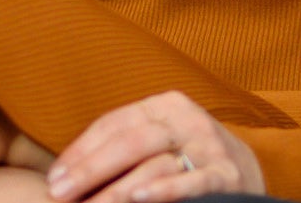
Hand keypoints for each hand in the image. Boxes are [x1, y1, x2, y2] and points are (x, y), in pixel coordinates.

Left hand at [45, 91, 263, 202]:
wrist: (247, 175)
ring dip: (118, 187)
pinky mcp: (228, 175)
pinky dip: (166, 190)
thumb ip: (124, 146)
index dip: (81, 150)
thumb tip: (64, 172)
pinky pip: (194, 180)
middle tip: (59, 194)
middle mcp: (189, 119)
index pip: (115, 123)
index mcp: (167, 106)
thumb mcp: (160, 141)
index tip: (53, 178)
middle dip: (91, 168)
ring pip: (156, 163)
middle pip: (132, 140)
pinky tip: (139, 199)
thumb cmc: (187, 161)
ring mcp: (211, 146)